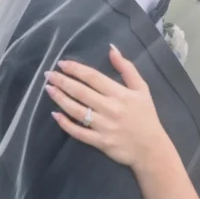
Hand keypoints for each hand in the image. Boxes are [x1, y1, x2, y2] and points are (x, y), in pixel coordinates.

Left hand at [45, 45, 166, 168]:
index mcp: (120, 94)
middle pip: (81, 92)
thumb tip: (112, 49)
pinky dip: (65, 124)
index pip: (93, 77)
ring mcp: (104, 126)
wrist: (152, 149)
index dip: (76, 69)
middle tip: (48, 74)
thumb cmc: (146, 116)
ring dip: (60, 98)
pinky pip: (78, 132)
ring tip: (48, 89)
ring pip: (76, 110)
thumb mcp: (142, 89)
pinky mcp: (100, 141)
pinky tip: (55, 115)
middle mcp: (110, 108)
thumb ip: (127, 68)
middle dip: (62, 81)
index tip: (62, 63)